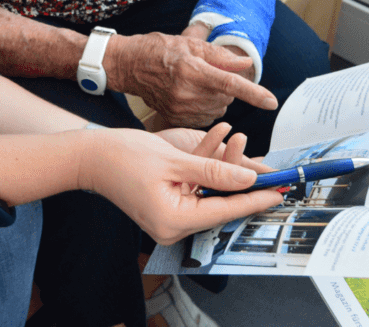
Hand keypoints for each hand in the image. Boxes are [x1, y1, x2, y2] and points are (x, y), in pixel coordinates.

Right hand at [79, 123, 284, 245]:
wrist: (89, 156)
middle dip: (242, 182)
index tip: (279, 190)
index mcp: (173, 221)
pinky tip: (219, 142)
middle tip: (272, 171)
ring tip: (241, 141)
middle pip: (219, 204)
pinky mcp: (166, 207)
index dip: (255, 199)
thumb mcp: (174, 161)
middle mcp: (172, 227)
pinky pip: (195, 190)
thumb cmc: (122, 156)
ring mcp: (169, 219)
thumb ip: (212, 171)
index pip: (224, 210)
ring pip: (209, 195)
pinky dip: (206, 169)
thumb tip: (247, 179)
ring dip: (223, 169)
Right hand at [111, 28, 276, 128]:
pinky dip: (204, 109)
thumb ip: (221, 56)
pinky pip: (203, 118)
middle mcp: (187, 92)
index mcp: (193, 70)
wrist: (129, 65)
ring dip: (215, 99)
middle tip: (207, 74)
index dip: (254, 94)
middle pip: (226, 98)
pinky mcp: (175, 118)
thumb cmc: (159, 49)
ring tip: (196, 85)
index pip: (231, 84)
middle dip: (226, 88)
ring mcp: (180, 108)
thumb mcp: (190, 44)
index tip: (271, 102)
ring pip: (217, 110)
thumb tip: (246, 64)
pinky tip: (190, 97)